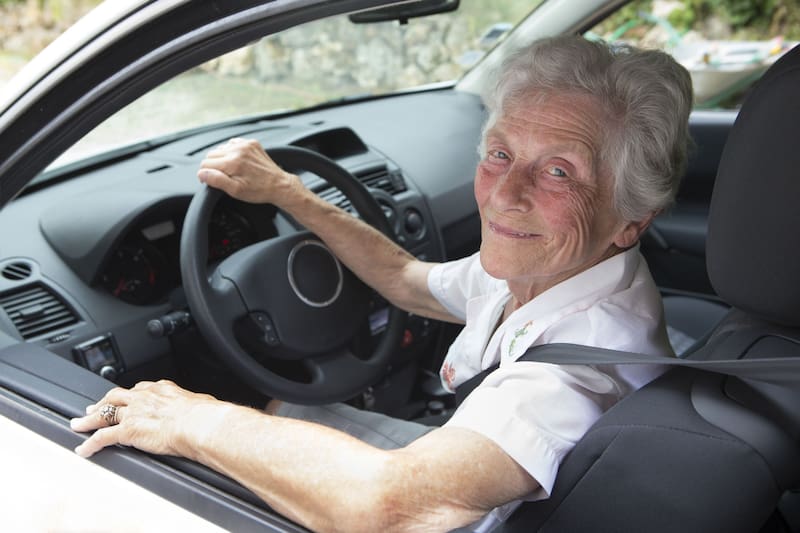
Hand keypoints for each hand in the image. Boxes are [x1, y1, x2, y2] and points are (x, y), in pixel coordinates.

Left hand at [70, 380, 228, 458]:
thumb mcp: (203, 404)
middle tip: (94, 408)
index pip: (140, 389)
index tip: (127, 396)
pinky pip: (102, 437)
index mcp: (163, 390)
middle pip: (116, 397)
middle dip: (104, 403)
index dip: (130, 394)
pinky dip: (90, 444)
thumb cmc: (206, 415)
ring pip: (104, 414)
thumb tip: (210, 409)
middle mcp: (145, 398)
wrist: (199, 423)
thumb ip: (199, 406)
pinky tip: (83, 450)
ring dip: (89, 420)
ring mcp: (134, 413)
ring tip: (79, 425)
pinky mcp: (127, 431)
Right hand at [197, 137, 302, 205]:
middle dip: (214, 166)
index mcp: (233, 162)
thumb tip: (202, 173)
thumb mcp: (235, 191)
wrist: (279, 185)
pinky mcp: (252, 143)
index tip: (213, 180)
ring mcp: (246, 145)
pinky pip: (232, 143)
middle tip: (225, 177)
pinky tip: (238, 162)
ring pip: (221, 148)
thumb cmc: (259, 190)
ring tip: (233, 170)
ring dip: (222, 158)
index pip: (205, 164)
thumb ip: (217, 180)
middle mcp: (238, 150)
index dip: (206, 174)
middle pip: (211, 155)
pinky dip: (231, 152)